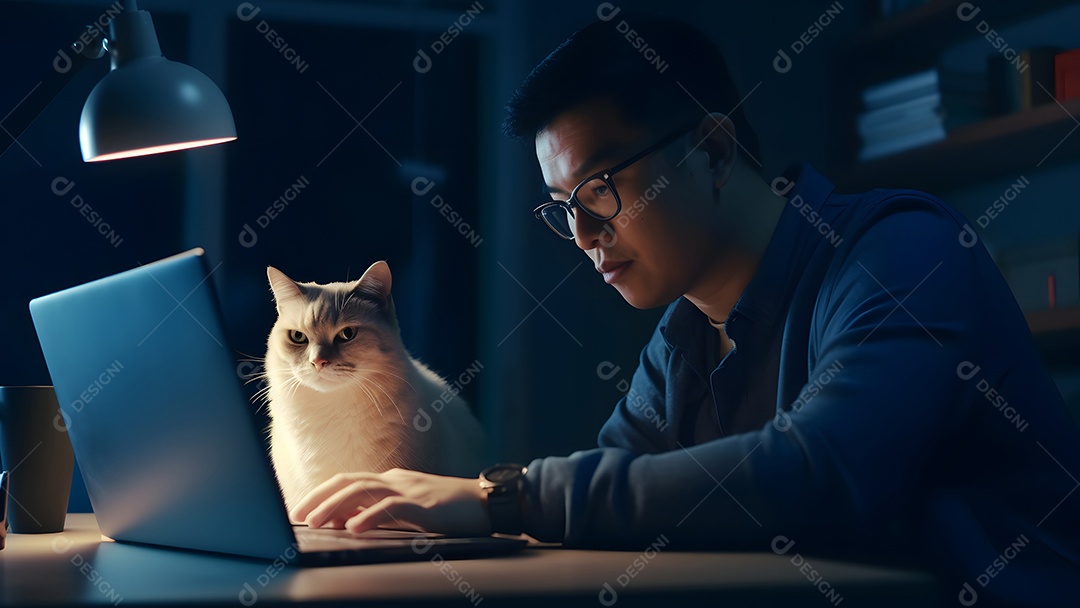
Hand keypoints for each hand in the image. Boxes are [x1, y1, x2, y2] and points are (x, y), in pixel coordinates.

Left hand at [289, 468, 491, 535]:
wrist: (488, 503)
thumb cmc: (451, 511)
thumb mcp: (411, 511)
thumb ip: (382, 513)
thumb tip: (348, 522)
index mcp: (392, 481)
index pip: (348, 481)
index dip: (321, 493)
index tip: (300, 510)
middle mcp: (396, 480)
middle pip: (348, 481)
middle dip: (318, 497)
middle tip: (296, 516)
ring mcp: (410, 489)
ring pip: (363, 490)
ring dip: (334, 505)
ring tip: (314, 521)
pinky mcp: (424, 504)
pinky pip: (391, 507)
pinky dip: (369, 516)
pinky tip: (353, 528)